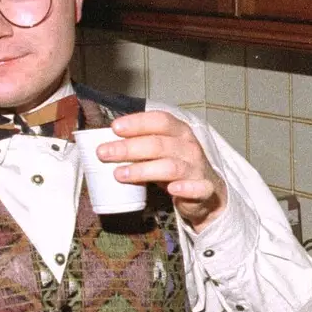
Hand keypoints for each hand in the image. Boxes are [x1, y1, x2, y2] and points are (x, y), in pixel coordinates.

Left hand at [99, 111, 226, 231]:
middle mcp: (189, 147)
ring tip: (120, 174)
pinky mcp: (203, 189)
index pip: (159, 120)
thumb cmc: (177, 165)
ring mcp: (197, 168)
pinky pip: (197, 188)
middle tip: (104, 153)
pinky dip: (185, 188)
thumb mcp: (161, 150)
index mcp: (179, 131)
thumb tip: (106, 143)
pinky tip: (172, 189)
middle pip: (159, 144)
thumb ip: (140, 145)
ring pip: (170, 166)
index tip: (115, 128)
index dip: (137, 123)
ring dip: (143, 170)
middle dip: (129, 148)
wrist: (206, 191)